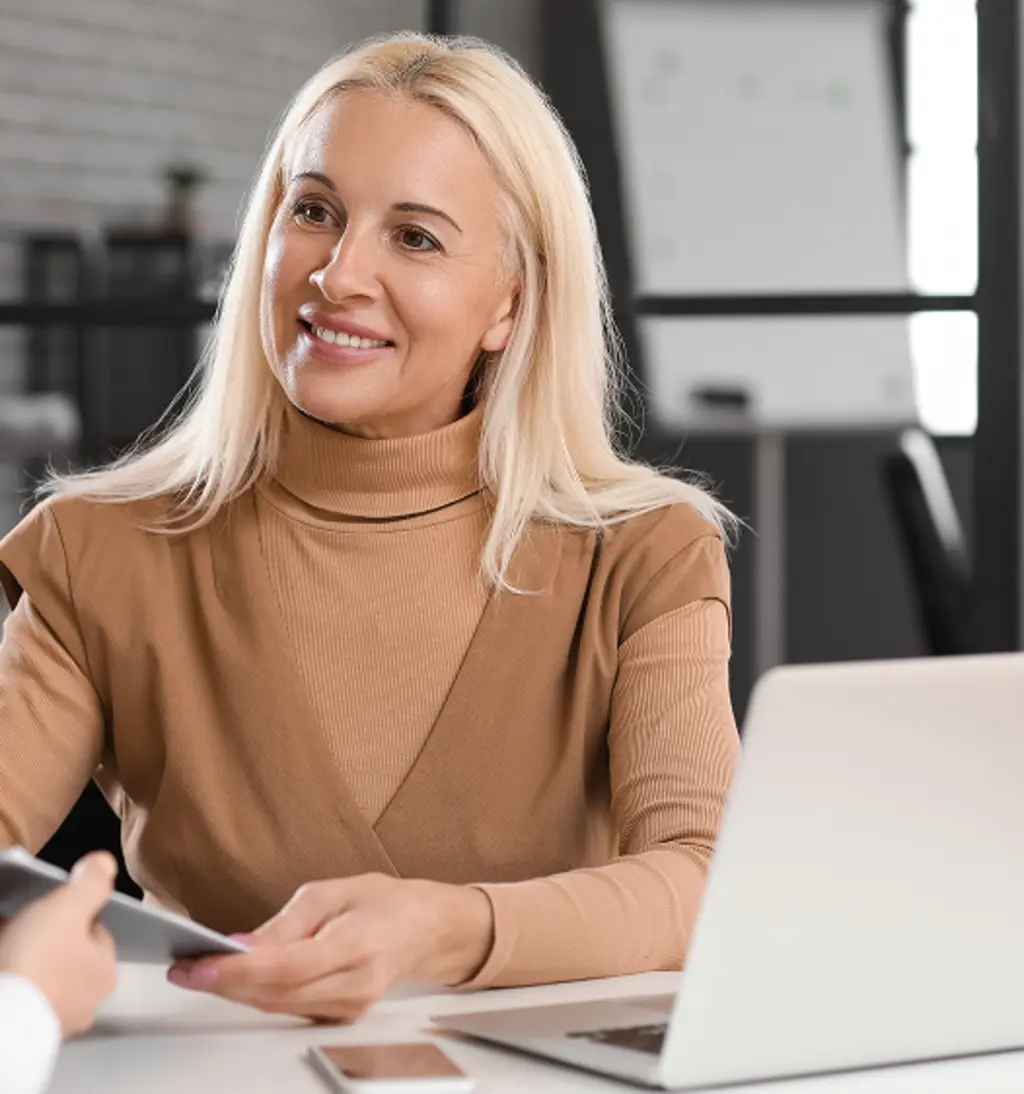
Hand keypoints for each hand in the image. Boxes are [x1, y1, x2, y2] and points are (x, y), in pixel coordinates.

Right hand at [0, 851, 118, 1036]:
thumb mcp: (68, 908)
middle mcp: (83, 1002)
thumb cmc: (36, 964)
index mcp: (103, 973)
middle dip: (39, 936)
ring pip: (36, 976)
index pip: (92, 931)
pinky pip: (16, 995)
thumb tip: (104, 864)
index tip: (47, 907)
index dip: (69, 912)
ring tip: (4, 935)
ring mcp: (50, 1021)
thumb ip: (91, 884)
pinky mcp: (21, 1032)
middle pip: (61, 954)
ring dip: (19, 956)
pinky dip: (7, 980)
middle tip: (16, 923)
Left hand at [167, 873, 493, 1020]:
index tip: (198, 965)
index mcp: (358, 944)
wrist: (421, 930)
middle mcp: (354, 984)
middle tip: (183, 965)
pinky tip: (233, 980)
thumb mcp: (332, 892)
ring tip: (198, 969)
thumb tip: (239, 946)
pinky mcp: (339, 1018)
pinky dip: (256, 995)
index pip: (288, 966)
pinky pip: (287, 1009)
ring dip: (234, 991)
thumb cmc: (380, 903)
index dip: (239, 971)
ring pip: (276, 1006)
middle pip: (276, 993)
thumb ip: (285, 923)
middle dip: (224, 982)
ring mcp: (348, 1008)